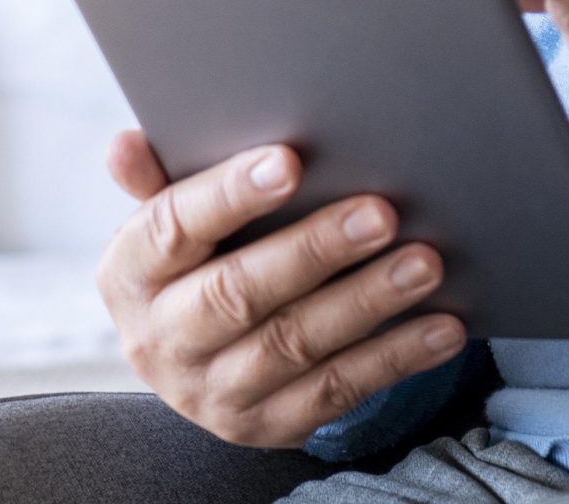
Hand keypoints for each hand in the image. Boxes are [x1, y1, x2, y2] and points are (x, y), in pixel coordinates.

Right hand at [95, 131, 464, 447]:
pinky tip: (442, 326)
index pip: (172, 229)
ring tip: (424, 263)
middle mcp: (161, 341)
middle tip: (384, 212)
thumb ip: (158, 180)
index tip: (290, 161)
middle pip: (238, 293)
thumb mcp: (169, 222)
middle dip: (315, 250)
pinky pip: (337, 392)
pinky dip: (395, 358)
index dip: (229, 195)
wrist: (197, 360)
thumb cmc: (196, 260)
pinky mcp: (268, 426)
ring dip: (366, 303)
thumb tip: (125, 143)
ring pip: (294, 345)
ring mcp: (214, 393)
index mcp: (130, 275)